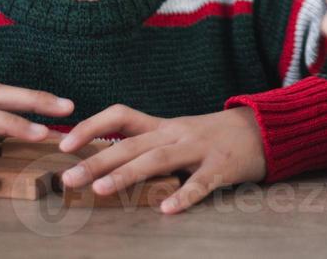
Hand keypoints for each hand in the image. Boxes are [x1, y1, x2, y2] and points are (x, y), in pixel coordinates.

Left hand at [57, 105, 266, 213]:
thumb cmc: (212, 138)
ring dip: (126, 175)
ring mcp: (199, 149)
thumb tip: (102, 161)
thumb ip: (146, 145)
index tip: (63, 143)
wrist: (263, 129)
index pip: (121, 115)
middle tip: (67, 178)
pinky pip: (200, 182)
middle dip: (96, 160)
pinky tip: (167, 210)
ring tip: (99, 190)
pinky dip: (184, 196)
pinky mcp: (222, 166)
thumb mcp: (177, 134)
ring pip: (157, 159)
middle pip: (131, 144)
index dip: (91, 126)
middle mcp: (176, 133)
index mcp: (162, 126)